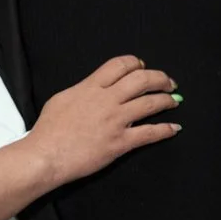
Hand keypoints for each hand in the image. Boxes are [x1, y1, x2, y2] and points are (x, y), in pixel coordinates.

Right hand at [28, 56, 179, 187]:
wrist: (45, 156)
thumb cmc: (48, 130)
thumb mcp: (61, 98)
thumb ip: (82, 89)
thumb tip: (94, 87)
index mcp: (91, 86)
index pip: (121, 64)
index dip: (137, 63)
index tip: (143, 67)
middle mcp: (107, 100)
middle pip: (142, 79)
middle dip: (160, 78)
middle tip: (168, 82)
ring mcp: (115, 121)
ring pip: (150, 103)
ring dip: (167, 100)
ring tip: (175, 100)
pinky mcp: (120, 143)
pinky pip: (149, 133)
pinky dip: (165, 130)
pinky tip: (174, 128)